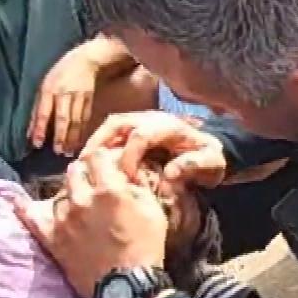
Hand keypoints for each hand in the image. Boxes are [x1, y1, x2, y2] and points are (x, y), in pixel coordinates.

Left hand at [20, 147, 170, 297]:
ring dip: (68, 192)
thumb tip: (126, 173)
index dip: (104, 158)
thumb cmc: (146, 248)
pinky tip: (20, 201)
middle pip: (74, 169)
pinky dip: (25, 206)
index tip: (108, 165)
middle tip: (94, 184)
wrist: (126, 288)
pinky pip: (30, 215)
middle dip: (85, 172)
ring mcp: (63, 218)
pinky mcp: (51, 237)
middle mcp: (82, 198)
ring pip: (58, 191)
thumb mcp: (153, 211)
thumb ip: (137, 186)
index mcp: (109, 189)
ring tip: (77, 203)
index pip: (97, 155)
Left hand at [30, 48, 102, 156]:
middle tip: (58, 152)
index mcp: (49, 89)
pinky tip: (80, 141)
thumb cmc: (60, 74)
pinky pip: (85, 118)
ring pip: (76, 120)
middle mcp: (64, 93)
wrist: (86, 60)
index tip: (37, 143)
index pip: (43, 112)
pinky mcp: (90, 99)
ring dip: (72, 137)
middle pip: (63, 118)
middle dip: (60, 136)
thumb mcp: (45, 85)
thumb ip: (38, 107)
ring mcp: (79, 96)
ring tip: (69, 151)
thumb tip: (31, 129)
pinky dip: (82, 130)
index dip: (39, 128)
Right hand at [82, 111, 226, 193]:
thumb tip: (171, 172)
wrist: (214, 150)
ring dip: (96, 141)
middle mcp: (154, 118)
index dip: (130, 157)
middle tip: (85, 163)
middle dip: (100, 141)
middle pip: (119, 122)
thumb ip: (194, 165)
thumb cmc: (211, 159)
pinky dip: (101, 143)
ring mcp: (144, 120)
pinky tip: (92, 161)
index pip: (141, 136)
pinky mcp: (138, 128)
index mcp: (170, 126)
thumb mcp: (211, 164)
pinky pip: (114, 131)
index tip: (126, 179)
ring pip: (113, 124)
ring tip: (83, 162)